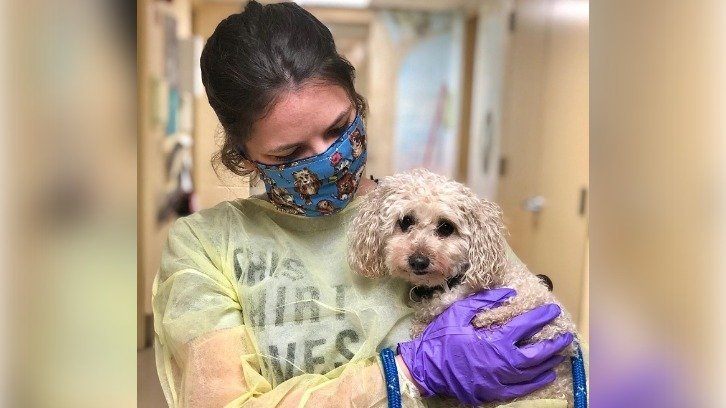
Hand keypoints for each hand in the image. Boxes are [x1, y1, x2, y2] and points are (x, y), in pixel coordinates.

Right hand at [397, 289, 573, 404]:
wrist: (426, 368)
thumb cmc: (441, 339)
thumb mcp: (458, 313)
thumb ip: (484, 301)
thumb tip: (508, 293)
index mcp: (495, 341)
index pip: (525, 326)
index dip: (541, 317)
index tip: (552, 310)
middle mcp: (503, 362)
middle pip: (537, 352)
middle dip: (554, 342)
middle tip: (565, 334)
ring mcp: (500, 380)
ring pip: (534, 371)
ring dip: (549, 360)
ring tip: (560, 352)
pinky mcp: (495, 392)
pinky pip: (524, 388)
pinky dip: (538, 381)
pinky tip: (547, 374)